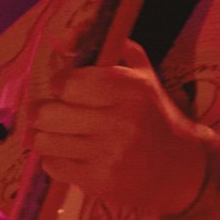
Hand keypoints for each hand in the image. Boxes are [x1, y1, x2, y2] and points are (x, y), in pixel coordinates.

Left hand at [32, 41, 212, 215]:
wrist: (178, 169)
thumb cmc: (153, 116)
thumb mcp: (141, 75)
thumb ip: (108, 47)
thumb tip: (64, 37)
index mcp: (130, 90)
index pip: (67, 83)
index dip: (59, 84)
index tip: (66, 88)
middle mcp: (119, 122)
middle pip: (48, 112)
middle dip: (42, 110)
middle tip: (49, 111)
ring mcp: (107, 155)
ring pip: (44, 141)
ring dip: (43, 135)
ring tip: (55, 132)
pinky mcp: (97, 182)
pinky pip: (52, 165)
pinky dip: (54, 158)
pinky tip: (70, 153)